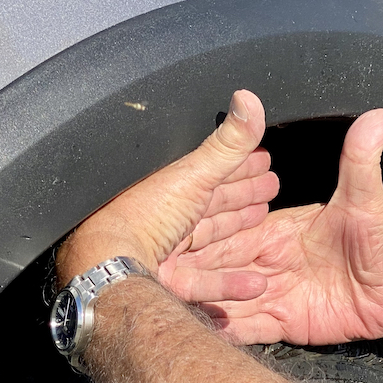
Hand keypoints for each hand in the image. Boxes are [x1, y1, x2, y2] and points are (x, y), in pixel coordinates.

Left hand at [57, 90, 280, 286]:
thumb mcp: (193, 173)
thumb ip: (226, 143)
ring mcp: (163, 249)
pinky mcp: (165, 280)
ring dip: (239, 234)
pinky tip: (256, 283)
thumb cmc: (144, 217)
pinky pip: (204, 280)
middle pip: (211, 203)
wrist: (114, 266)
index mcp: (169, 185)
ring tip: (265, 227)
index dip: (240, 164)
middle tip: (269, 188)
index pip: (212, 169)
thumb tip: (248, 99)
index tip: (264, 160)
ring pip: (208, 239)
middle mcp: (164, 214)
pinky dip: (231, 283)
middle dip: (242, 195)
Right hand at [163, 108, 382, 345]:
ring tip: (171, 309)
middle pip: (224, 267)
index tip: (178, 238)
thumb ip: (361, 160)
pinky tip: (203, 337)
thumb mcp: (369, 199)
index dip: (208, 235)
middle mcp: (270, 260)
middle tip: (162, 278)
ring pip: (230, 298)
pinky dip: (228, 333)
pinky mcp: (287, 322)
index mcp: (279, 229)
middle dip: (195, 272)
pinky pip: (251, 329)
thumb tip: (378, 114)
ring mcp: (276, 293)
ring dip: (204, 303)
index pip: (235, 231)